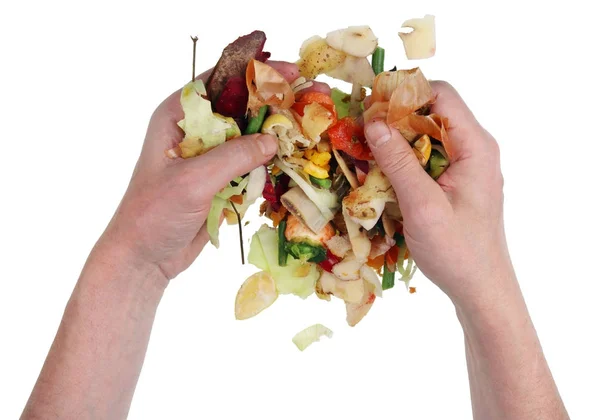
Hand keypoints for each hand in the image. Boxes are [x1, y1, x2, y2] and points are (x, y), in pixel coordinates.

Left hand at [98, 62, 316, 282]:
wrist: (144, 257)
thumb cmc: (155, 213)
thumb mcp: (193, 180)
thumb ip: (234, 157)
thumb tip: (273, 141)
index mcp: (178, 116)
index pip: (221, 81)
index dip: (256, 72)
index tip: (291, 70)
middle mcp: (196, 129)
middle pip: (243, 106)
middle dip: (277, 100)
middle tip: (314, 93)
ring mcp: (210, 155)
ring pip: (251, 134)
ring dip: (280, 130)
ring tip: (314, 124)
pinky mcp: (221, 178)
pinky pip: (252, 162)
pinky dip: (272, 160)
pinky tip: (297, 156)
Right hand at [364, 82, 511, 307]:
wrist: (481, 289)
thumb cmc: (457, 251)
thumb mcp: (423, 206)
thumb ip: (398, 162)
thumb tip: (373, 122)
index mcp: (475, 146)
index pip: (441, 95)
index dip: (404, 94)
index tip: (371, 109)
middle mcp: (474, 149)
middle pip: (432, 112)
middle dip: (395, 118)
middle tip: (362, 133)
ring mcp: (466, 166)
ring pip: (426, 135)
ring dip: (396, 141)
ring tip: (367, 154)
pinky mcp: (456, 182)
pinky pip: (426, 157)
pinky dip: (404, 160)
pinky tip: (384, 176)